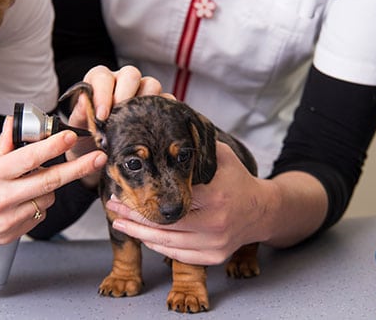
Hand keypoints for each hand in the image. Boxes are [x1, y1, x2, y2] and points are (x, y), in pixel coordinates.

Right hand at [0, 116, 106, 269]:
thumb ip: (2, 147)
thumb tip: (16, 124)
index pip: (29, 158)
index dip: (53, 146)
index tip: (71, 137)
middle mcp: (2, 199)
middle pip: (50, 181)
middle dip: (78, 168)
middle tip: (98, 158)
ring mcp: (9, 220)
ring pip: (48, 199)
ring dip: (49, 188)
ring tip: (29, 184)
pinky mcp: (13, 235)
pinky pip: (39, 215)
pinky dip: (38, 205)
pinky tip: (21, 202)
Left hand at [65, 65, 166, 187]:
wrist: (99, 161)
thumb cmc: (86, 142)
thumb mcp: (77, 131)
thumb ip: (81, 116)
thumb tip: (86, 103)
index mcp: (100, 83)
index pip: (102, 77)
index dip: (102, 93)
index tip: (101, 116)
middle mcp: (122, 83)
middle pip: (131, 74)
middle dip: (125, 94)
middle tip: (120, 118)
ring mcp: (143, 93)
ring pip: (152, 84)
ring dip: (145, 102)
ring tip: (137, 125)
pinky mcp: (160, 107)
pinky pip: (168, 102)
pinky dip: (164, 112)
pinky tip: (156, 129)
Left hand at [106, 142, 275, 265]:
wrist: (263, 211)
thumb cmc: (238, 181)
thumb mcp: (223, 157)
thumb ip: (198, 143)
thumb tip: (173, 118)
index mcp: (214, 196)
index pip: (171, 199)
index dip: (143, 197)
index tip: (121, 190)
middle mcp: (214, 224)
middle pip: (164, 224)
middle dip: (134, 216)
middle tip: (113, 207)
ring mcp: (214, 244)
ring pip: (168, 243)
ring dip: (140, 233)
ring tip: (120, 222)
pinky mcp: (213, 257)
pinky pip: (178, 256)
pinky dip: (158, 246)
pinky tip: (143, 237)